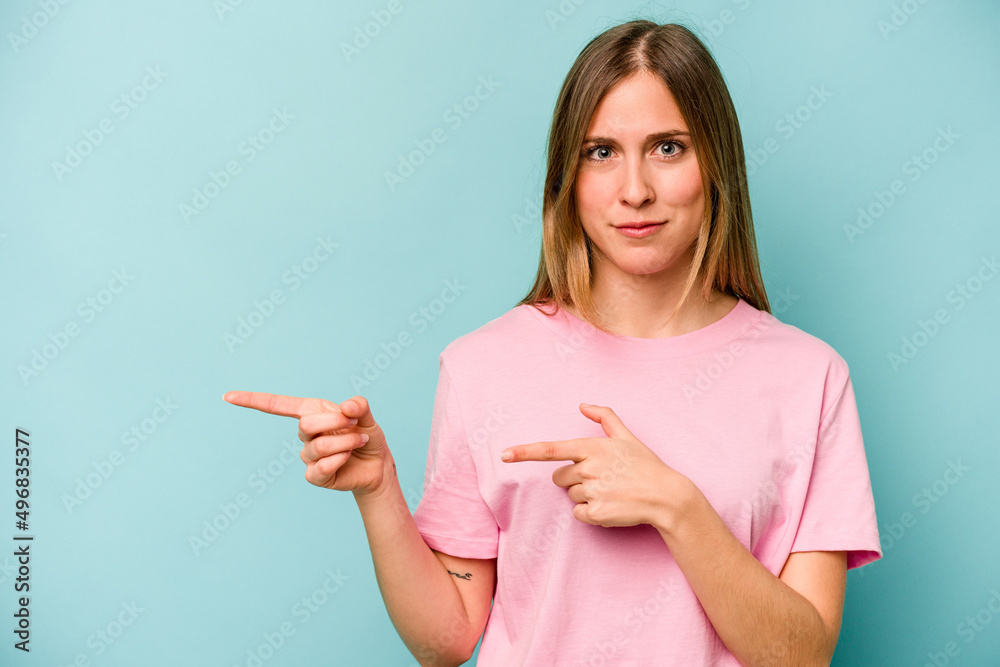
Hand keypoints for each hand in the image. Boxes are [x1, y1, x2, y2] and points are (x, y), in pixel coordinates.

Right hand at [223, 392, 389, 495]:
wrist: (377, 466)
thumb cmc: (367, 437)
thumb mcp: (367, 417)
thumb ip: (359, 406)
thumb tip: (347, 406)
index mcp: (312, 412)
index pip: (278, 405)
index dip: (253, 401)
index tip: (227, 397)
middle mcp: (306, 434)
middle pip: (305, 426)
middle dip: (335, 423)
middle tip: (354, 425)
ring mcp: (308, 456)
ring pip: (318, 447)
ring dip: (345, 442)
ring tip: (358, 441)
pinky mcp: (314, 476)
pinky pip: (321, 468)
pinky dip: (340, 460)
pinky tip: (348, 458)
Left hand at [500, 403, 694, 529]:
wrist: (666, 496)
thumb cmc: (646, 465)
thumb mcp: (628, 437)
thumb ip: (605, 417)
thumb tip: (582, 404)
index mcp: (592, 448)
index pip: (551, 449)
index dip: (524, 452)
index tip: (504, 455)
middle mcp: (588, 469)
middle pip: (559, 477)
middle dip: (574, 478)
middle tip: (602, 479)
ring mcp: (591, 492)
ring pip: (571, 495)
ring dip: (586, 496)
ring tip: (611, 492)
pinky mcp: (595, 514)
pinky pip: (578, 514)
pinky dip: (591, 513)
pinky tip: (611, 506)